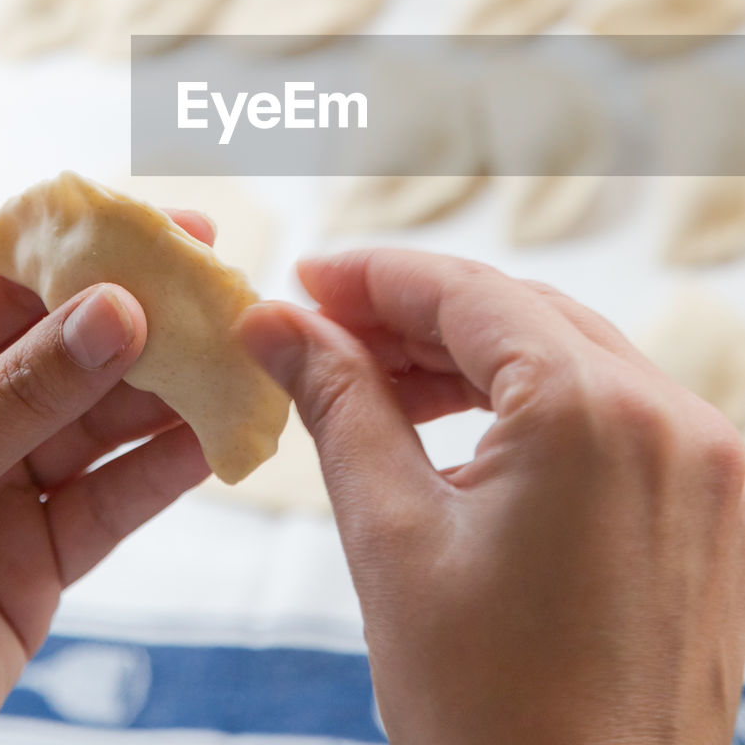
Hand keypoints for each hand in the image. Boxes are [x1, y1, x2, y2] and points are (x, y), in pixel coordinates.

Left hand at [0, 210, 211, 744]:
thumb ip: (17, 395)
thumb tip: (117, 311)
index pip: (1, 279)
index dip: (86, 251)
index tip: (169, 232)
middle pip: (65, 343)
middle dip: (145, 320)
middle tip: (225, 297)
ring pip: (100, 418)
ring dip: (171, 392)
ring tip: (239, 361)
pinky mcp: (36, 552)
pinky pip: (113, 498)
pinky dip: (166, 470)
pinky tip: (216, 440)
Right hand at [240, 251, 744, 744]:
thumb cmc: (489, 716)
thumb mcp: (391, 538)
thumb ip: (338, 402)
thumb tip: (276, 324)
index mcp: (593, 415)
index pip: (467, 293)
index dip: (373, 277)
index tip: (303, 281)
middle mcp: (670, 419)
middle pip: (518, 314)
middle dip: (414, 315)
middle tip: (321, 330)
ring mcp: (704, 462)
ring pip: (564, 354)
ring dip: (467, 356)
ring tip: (375, 379)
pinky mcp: (708, 502)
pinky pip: (605, 408)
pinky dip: (526, 401)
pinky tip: (454, 425)